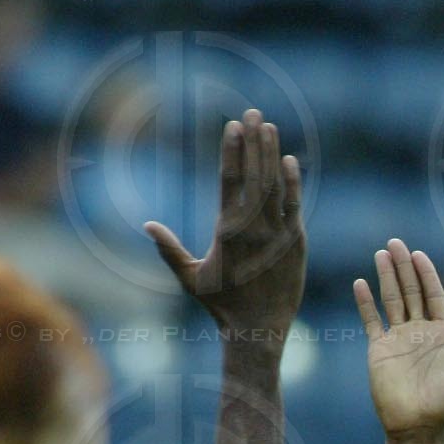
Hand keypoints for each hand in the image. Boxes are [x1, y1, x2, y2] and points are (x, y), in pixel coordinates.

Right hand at [144, 109, 306, 338]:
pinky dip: (293, 184)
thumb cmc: (221, 306)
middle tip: (253, 113)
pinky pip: (294, 207)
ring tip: (269, 127)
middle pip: (254, 175)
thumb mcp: (190, 278)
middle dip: (253, 142)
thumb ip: (169, 249)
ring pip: (275, 186)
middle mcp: (253, 229)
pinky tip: (290, 161)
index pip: (228, 181)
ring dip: (272, 154)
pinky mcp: (296, 244)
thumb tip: (147, 225)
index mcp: (225, 231)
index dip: (231, 150)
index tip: (233, 125)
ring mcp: (277, 235)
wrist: (258, 330)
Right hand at [355, 238, 443, 439]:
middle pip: (410, 291)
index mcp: (443, 333)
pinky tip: (361, 283)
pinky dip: (365, 302)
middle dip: (403, 266)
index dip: (426, 273)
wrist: (420, 427)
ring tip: (380, 253)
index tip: (419, 253)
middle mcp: (420, 332)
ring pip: (391, 300)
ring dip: (386, 277)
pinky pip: (371, 320)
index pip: (433, 295)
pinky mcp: (379, 350)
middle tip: (394, 242)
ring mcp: (399, 339)